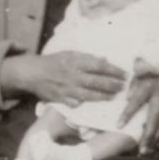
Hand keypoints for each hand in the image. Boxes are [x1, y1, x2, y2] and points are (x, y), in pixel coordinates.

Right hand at [4, 51, 125, 106]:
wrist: (33, 73)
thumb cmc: (53, 61)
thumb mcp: (70, 53)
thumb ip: (87, 57)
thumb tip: (105, 59)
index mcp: (75, 61)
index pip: (99, 66)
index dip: (114, 70)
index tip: (125, 74)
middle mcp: (73, 75)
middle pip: (97, 81)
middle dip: (113, 85)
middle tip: (124, 86)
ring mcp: (67, 88)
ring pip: (89, 95)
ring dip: (104, 97)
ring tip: (114, 97)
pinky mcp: (61, 99)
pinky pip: (76, 104)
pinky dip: (85, 104)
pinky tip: (95, 105)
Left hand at [119, 50, 158, 153]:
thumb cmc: (153, 68)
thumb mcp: (141, 70)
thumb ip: (133, 82)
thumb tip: (126, 96)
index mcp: (148, 84)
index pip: (136, 100)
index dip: (128, 113)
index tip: (118, 125)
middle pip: (154, 117)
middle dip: (148, 134)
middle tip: (140, 150)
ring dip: (157, 138)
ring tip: (147, 151)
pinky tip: (157, 143)